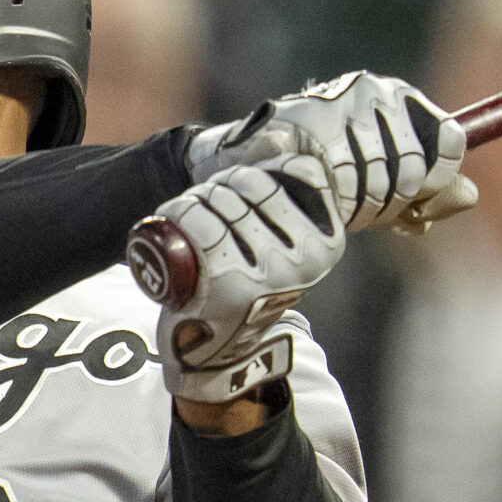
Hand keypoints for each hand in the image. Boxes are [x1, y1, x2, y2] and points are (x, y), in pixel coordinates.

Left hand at [150, 154, 343, 402]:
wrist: (218, 356)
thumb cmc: (246, 292)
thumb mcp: (283, 250)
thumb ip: (293, 208)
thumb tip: (287, 144)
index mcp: (327, 240)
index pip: (286, 173)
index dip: (247, 176)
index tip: (231, 194)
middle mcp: (305, 257)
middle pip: (247, 185)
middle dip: (214, 189)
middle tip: (198, 212)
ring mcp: (270, 273)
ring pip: (219, 202)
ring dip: (191, 202)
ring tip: (186, 222)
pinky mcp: (232, 286)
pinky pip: (201, 228)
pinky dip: (180, 215)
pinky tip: (174, 223)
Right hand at [186, 72, 476, 232]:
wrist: (252, 168)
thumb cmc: (325, 178)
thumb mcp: (386, 191)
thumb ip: (430, 193)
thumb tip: (471, 197)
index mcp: (400, 99)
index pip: (450, 142)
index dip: (433, 183)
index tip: (410, 203)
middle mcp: (375, 91)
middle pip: (415, 165)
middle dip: (392, 200)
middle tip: (359, 207)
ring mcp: (339, 103)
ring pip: (380, 176)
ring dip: (358, 203)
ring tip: (332, 198)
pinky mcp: (306, 122)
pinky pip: (340, 179)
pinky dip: (332, 197)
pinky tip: (316, 192)